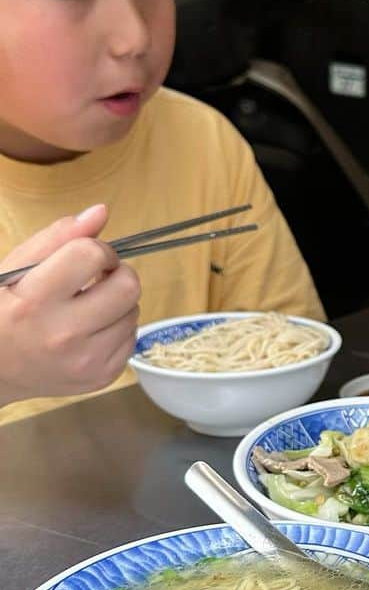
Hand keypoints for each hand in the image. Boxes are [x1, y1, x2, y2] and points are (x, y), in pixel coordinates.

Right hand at [0, 204, 140, 405]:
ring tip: (87, 307)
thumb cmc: (2, 310)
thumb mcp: (15, 268)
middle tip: (96, 278)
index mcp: (35, 301)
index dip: (97, 248)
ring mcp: (86, 361)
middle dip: (117, 273)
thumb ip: (57, 237)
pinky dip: (117, 327)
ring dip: (117, 302)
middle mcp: (64, 335)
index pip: (92, 255)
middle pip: (128, 285)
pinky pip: (132, 337)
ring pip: (134, 311)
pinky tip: (90, 329)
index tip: (88, 256)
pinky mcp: (103, 377)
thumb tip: (101, 212)